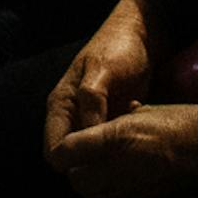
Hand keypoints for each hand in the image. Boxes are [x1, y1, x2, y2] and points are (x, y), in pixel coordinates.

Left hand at [43, 101, 197, 197]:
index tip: (68, 149)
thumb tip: (97, 126)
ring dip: (92, 192)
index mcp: (119, 136)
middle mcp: (123, 167)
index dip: (63, 151)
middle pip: (77, 180)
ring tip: (103, 179)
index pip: (69, 151)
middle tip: (89, 162)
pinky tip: (118, 197)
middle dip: (78, 171)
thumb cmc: (186, 120)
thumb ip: (116, 121)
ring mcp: (137, 192)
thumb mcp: (145, 109)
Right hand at [44, 0, 151, 151]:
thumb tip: (87, 138)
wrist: (144, 34)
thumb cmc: (119, 47)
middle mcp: (73, 118)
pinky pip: (113, 147)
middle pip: (74, 159)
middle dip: (94, 163)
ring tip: (131, 142)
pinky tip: (139, 135)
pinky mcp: (113, 124)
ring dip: (111, 155)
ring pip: (95, 155)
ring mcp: (93, 122)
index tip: (98, 164)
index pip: (54, 151)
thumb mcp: (103, 71)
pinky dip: (124, 147)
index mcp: (61, 105)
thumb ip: (91, 101)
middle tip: (120, 155)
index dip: (71, 163)